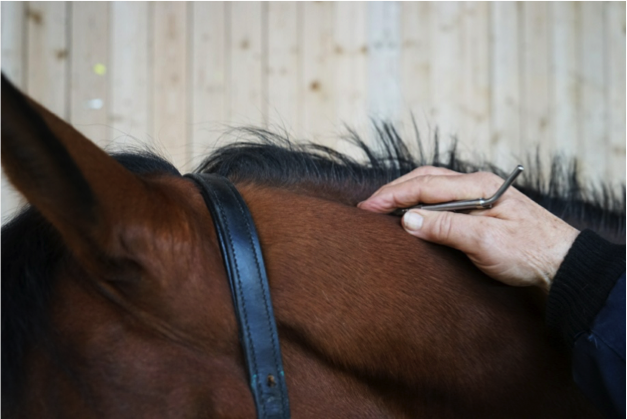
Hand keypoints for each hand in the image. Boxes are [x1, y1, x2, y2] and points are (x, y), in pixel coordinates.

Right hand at [358, 166, 579, 291]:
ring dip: (407, 194)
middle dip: (395, 191)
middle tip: (369, 207)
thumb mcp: (486, 242)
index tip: (368, 207)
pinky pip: (443, 198)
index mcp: (478, 185)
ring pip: (433, 186)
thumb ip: (446, 228)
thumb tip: (408, 220)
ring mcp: (480, 193)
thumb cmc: (530, 253)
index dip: (393, 196)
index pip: (424, 186)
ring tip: (385, 208)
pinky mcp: (481, 208)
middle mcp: (477, 183)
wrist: (563, 264)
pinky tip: (414, 213)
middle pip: (426, 179)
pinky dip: (422, 202)